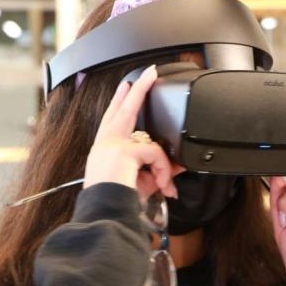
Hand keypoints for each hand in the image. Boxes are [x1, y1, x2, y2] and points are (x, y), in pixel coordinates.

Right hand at [84, 65, 180, 198]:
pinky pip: (156, 154)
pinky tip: (161, 186)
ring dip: (163, 167)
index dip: (119, 102)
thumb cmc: (118, 200)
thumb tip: (179, 165)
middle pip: (124, 109)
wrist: (106, 213)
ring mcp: (113, 144)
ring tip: (164, 187)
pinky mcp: (124, 150)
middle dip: (139, 89)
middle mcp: (105, 143)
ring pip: (151, 143)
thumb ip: (158, 169)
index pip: (112, 119)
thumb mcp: (141, 182)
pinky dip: (162, 172)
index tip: (126, 87)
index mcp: (105, 149)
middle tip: (151, 72)